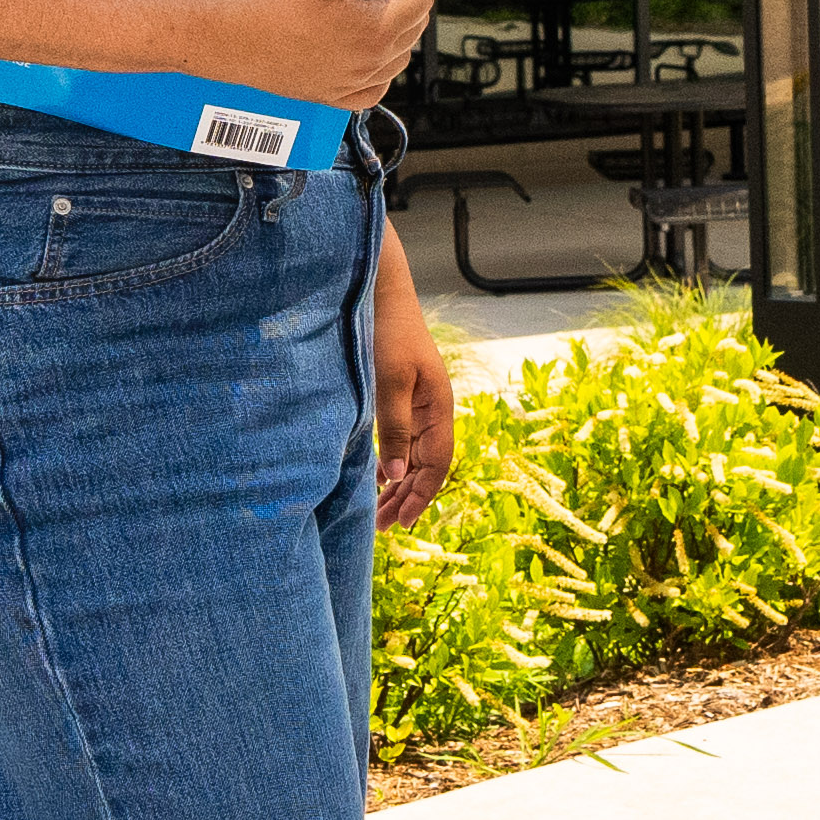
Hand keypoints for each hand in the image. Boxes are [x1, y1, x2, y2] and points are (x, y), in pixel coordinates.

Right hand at [201, 0, 440, 115]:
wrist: (211, 31)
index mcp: (375, 31)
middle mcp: (369, 66)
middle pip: (414, 25)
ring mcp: (348, 85)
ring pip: (397, 56)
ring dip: (387, 29)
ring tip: (347, 7)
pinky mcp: (327, 96)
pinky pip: (373, 87)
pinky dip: (373, 66)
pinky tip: (350, 45)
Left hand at [365, 247, 458, 525]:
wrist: (381, 292)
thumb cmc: (388, 332)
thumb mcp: (390, 380)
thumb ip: (394, 427)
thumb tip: (397, 475)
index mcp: (440, 408)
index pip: (438, 465)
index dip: (422, 496)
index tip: (402, 522)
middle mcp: (432, 411)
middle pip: (426, 466)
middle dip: (408, 498)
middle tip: (383, 527)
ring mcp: (417, 405)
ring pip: (413, 456)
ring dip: (399, 485)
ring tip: (380, 512)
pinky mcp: (400, 397)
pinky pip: (401, 441)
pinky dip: (391, 463)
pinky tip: (378, 478)